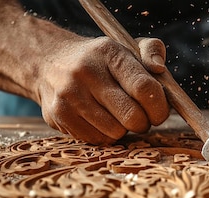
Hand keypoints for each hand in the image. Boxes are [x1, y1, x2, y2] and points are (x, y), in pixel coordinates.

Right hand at [35, 36, 169, 144]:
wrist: (49, 61)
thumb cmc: (99, 60)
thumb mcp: (126, 46)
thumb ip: (152, 50)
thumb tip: (158, 69)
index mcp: (109, 53)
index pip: (144, 88)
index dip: (159, 107)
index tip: (159, 111)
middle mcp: (86, 72)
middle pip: (132, 116)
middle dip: (144, 122)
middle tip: (141, 117)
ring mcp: (69, 95)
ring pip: (115, 132)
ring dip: (124, 129)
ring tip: (118, 115)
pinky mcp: (58, 116)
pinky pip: (97, 140)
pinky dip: (105, 134)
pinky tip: (101, 120)